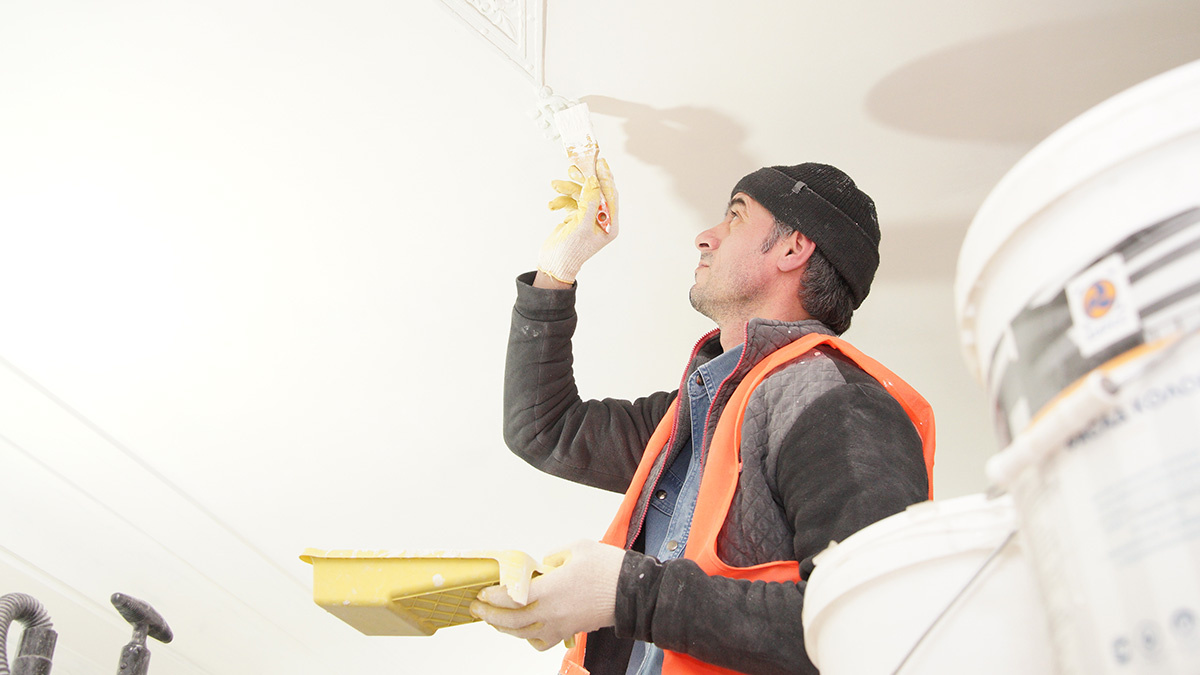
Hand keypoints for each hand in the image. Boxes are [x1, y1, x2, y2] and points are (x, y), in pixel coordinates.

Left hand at [470, 540, 624, 650]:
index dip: (493, 598)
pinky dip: (527, 638)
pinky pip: (541, 642)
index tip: (482, 593)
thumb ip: (551, 557)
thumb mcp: (576, 548)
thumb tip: (539, 567)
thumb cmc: (608, 569)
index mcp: (550, 590)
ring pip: (522, 635)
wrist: (632, 592)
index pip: (511, 599)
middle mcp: (551, 613)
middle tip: (477, 608)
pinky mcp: (568, 631)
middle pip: (511, 622)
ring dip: (504, 628)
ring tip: (493, 619)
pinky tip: (524, 629)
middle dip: (490, 615)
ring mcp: (559, 626)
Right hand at [536, 158, 619, 283]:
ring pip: (580, 194)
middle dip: (583, 180)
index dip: (605, 178)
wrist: (553, 265)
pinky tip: (553, 205)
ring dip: (567, 189)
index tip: (599, 162)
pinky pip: (571, 202)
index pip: (611, 195)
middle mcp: (601, 220)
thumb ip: (589, 201)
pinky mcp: (575, 218)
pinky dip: (561, 200)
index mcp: (609, 224)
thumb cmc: (570, 251)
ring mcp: (587, 219)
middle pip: (595, 192)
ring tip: (555, 185)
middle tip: (573, 167)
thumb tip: (594, 180)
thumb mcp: (581, 225)